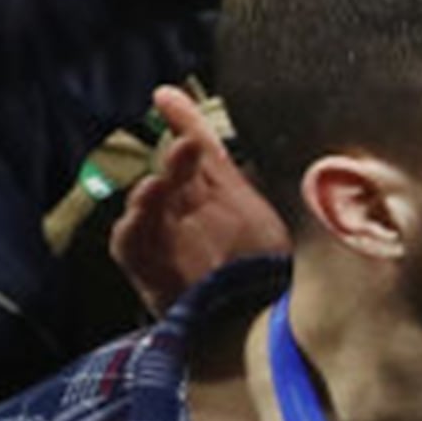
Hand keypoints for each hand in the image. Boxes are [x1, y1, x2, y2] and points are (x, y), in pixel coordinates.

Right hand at [112, 86, 287, 314]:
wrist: (253, 325)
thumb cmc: (260, 267)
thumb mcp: (269, 217)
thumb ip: (266, 182)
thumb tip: (291, 143)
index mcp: (215, 195)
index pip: (198, 152)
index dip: (184, 123)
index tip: (165, 95)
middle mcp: (186, 213)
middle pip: (174, 177)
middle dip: (177, 161)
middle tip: (188, 146)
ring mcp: (166, 241)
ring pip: (148, 207)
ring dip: (152, 194)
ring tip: (160, 183)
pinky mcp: (149, 271)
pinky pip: (130, 243)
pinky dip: (133, 226)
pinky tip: (143, 212)